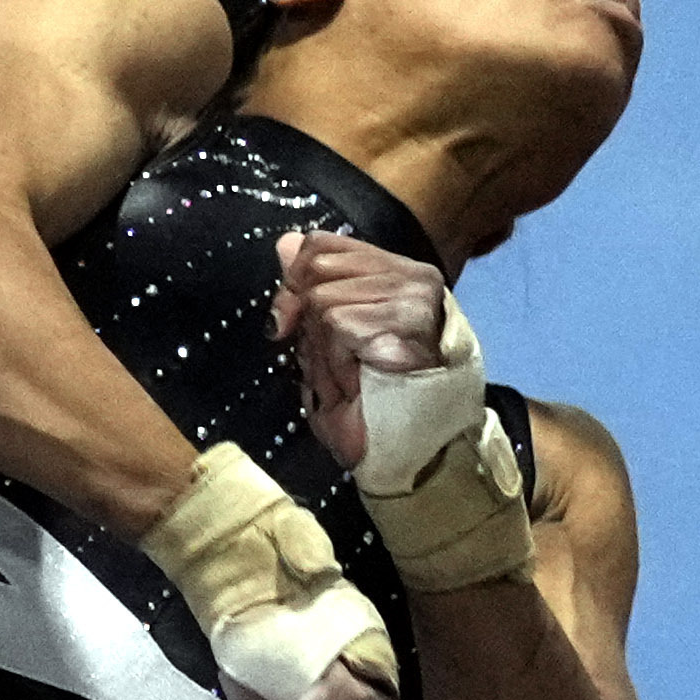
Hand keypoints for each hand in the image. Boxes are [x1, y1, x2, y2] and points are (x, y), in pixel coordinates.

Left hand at [271, 229, 461, 478]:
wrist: (416, 454)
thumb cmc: (375, 405)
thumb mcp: (331, 344)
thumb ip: (312, 292)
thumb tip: (283, 245)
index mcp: (398, 274)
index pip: (323, 245)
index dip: (292, 281)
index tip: (284, 326)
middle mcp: (412, 276)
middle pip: (317, 267)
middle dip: (305, 321)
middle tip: (327, 364)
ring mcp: (413, 294)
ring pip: (322, 299)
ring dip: (322, 352)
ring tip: (348, 381)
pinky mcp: (405, 316)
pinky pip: (336, 324)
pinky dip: (334, 362)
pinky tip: (356, 384)